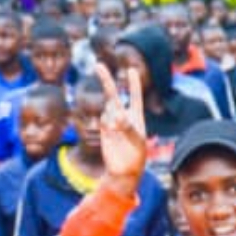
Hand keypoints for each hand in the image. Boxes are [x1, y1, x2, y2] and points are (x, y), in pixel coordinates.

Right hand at [91, 62, 148, 194]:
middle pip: (113, 94)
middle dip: (105, 80)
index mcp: (136, 117)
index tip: (131, 70)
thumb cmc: (135, 156)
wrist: (123, 170)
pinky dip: (108, 124)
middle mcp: (123, 116)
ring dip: (114, 118)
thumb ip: (128, 125)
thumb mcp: (137, 140)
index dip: (133, 84)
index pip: (134, 96)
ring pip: (109, 110)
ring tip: (120, 133)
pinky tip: (112, 134)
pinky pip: (104, 119)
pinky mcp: (103, 128)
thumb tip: (117, 115)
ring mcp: (111, 121)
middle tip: (98, 65)